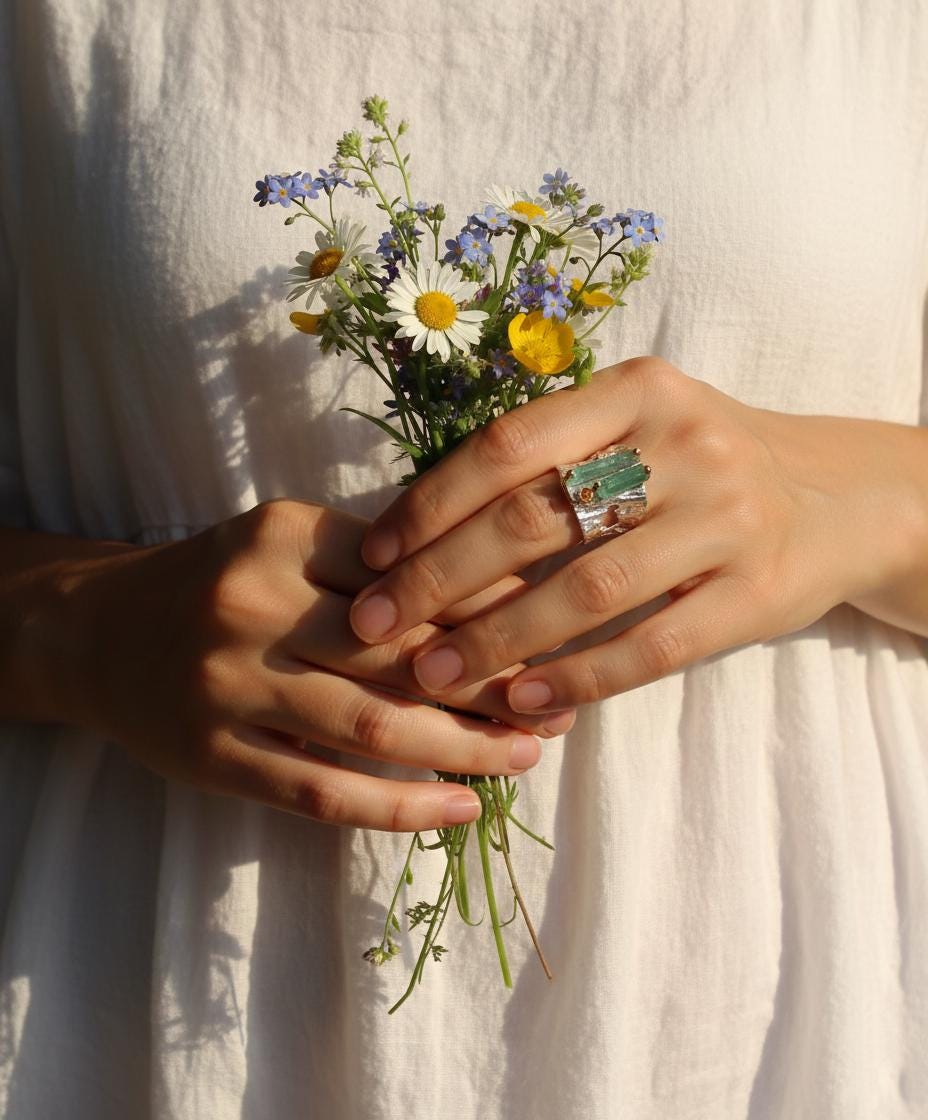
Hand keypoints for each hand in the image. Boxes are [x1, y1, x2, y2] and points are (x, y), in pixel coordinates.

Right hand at [65, 500, 573, 830]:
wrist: (99, 632)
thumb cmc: (222, 582)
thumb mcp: (289, 543)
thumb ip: (377, 566)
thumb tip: (504, 601)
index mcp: (284, 535)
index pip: (414, 577)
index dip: (493, 613)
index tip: (553, 637)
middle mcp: (254, 606)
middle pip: (402, 653)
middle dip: (493, 685)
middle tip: (558, 707)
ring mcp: (228, 688)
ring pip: (372, 729)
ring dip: (464, 750)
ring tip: (526, 757)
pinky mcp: (213, 760)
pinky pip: (321, 793)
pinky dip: (400, 809)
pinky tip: (461, 810)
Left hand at [348, 357, 927, 711]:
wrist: (833, 496)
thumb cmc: (698, 464)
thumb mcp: (635, 428)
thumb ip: (549, 460)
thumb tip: (420, 532)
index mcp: (637, 389)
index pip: (508, 445)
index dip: (429, 504)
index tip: (372, 556)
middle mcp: (684, 443)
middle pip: (535, 518)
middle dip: (439, 578)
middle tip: (374, 624)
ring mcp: (728, 517)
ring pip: (588, 590)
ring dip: (497, 639)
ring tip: (431, 675)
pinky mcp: (757, 593)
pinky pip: (651, 646)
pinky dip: (577, 678)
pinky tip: (522, 700)